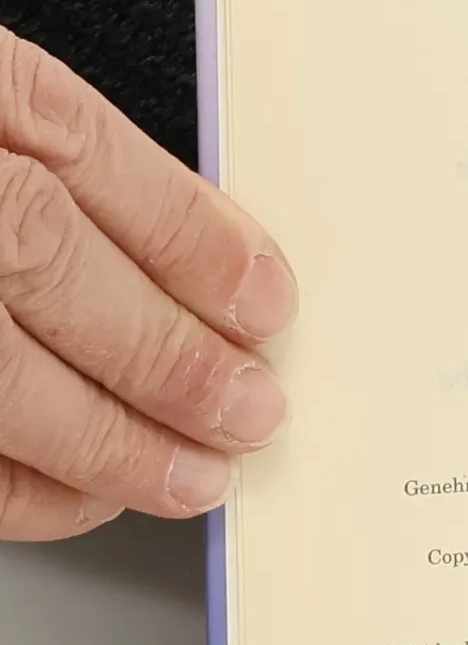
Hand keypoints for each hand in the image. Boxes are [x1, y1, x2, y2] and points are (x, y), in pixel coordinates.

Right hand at [0, 29, 295, 538]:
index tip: (266, 301)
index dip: (189, 236)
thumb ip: (63, 162)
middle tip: (250, 411)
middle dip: (166, 351)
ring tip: (193, 473)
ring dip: (107, 440)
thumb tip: (215, 263)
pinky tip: (82, 493)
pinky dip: (20, 488)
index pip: (75, 151)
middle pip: (38, 259)